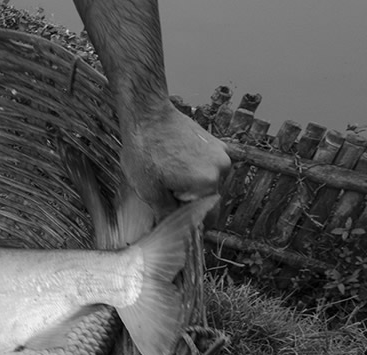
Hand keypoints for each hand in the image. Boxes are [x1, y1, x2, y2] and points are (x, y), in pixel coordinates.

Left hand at [120, 100, 230, 216]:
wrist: (147, 114)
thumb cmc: (145, 150)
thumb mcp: (149, 191)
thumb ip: (167, 214)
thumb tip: (173, 229)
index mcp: (207, 184)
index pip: (207, 217)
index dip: (190, 223)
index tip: (177, 222)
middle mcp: (221, 168)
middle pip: (208, 199)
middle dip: (189, 201)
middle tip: (166, 194)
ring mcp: (221, 153)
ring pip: (208, 183)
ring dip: (192, 186)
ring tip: (168, 176)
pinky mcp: (216, 143)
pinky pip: (208, 167)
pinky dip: (194, 170)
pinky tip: (175, 164)